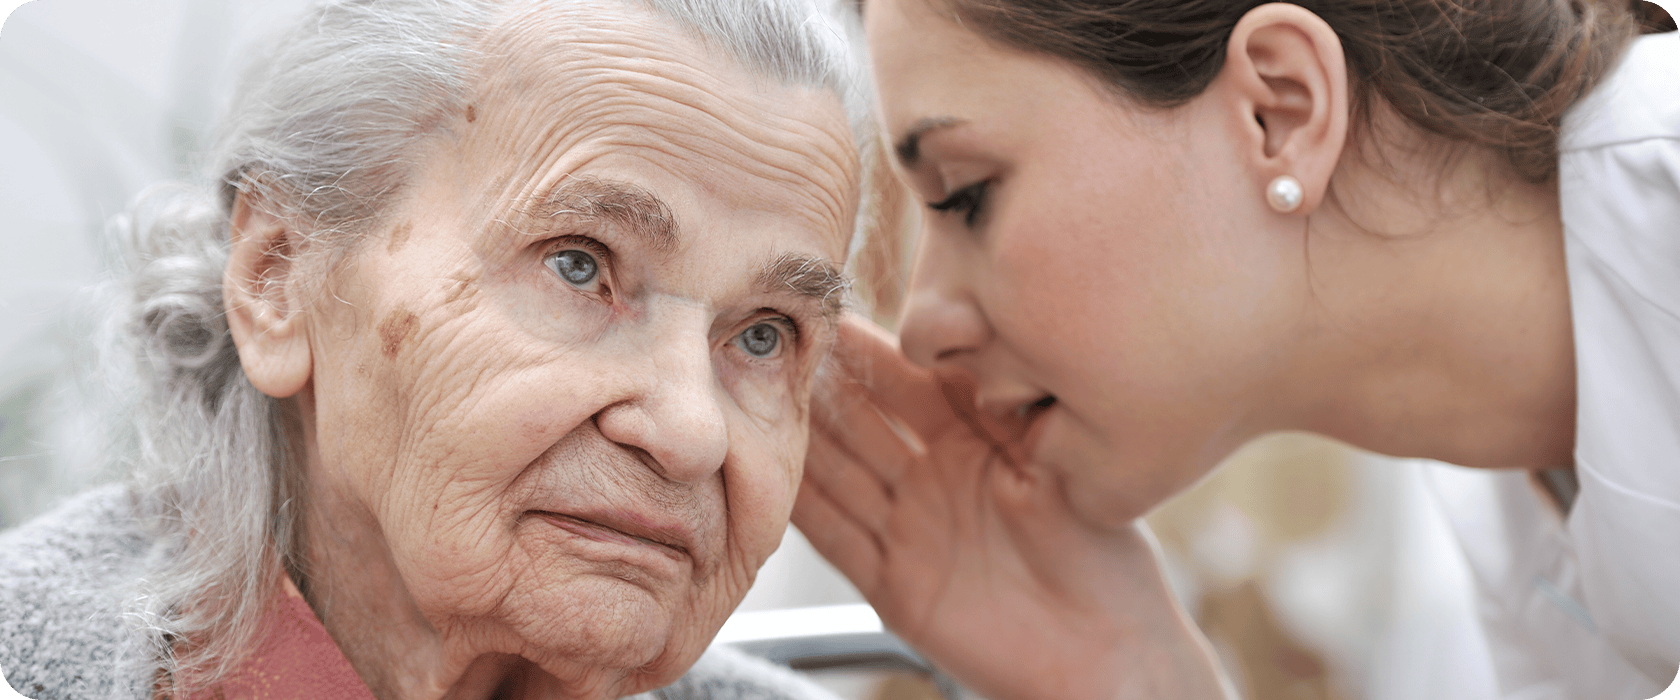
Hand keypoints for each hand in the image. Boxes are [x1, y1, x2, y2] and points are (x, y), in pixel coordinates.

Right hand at [794, 315, 1230, 699]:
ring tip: (754, 400)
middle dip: (820, 387)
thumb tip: (967, 338)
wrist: (1106, 654)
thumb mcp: (1058, 463)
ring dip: (801, 442)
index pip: (910, 383)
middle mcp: (936, 480)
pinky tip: (767, 480)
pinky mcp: (896, 586)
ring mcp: (912, 532)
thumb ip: (1007, 405)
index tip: (829, 317)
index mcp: (976, 441)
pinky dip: (802, 513)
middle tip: (772, 348)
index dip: (871, 352)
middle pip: (863, 425)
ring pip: (840, 476)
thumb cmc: (1106, 557)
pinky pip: (838, 541)